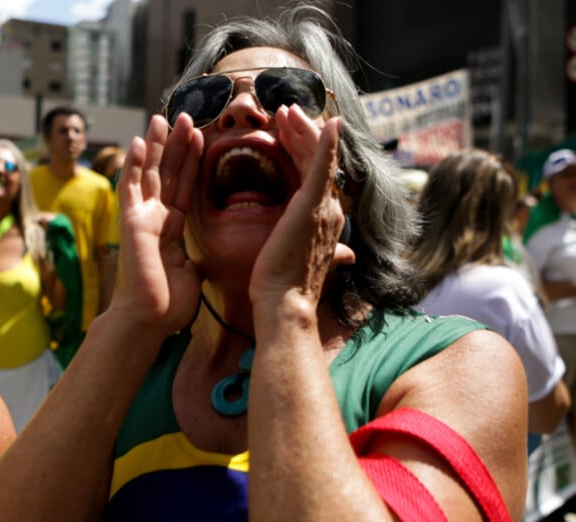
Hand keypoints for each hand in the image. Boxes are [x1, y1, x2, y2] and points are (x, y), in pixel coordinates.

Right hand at [111, 114, 202, 334]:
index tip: (201, 136)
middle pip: (168, 173)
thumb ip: (194, 254)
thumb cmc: (169, 304)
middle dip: (176, 144)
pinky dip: (135, 165)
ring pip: (151, 174)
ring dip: (157, 146)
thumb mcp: (191, 271)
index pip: (184, 186)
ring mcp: (141, 218)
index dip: (192, 161)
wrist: (150, 320)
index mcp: (170, 227)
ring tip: (163, 118)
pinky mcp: (131, 223)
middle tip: (186, 115)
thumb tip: (201, 256)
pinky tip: (139, 142)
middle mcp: (154, 218)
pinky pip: (132, 189)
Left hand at [249, 107, 353, 307]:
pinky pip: (323, 169)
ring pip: (317, 158)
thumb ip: (322, 249)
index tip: (287, 129)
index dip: (304, 148)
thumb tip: (343, 253)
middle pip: (319, 160)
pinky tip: (327, 122)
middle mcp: (332, 211)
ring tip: (286, 111)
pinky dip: (326, 144)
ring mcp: (325, 208)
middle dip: (302, 132)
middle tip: (285, 110)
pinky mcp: (314, 208)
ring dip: (303, 131)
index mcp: (325, 220)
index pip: (316, 173)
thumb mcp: (300, 259)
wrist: (285, 305)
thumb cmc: (283, 287)